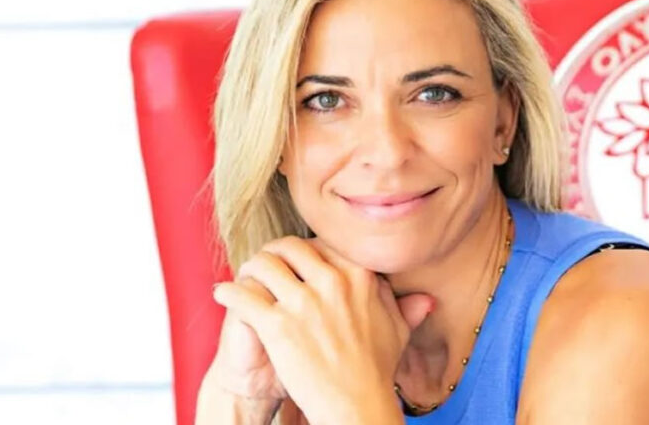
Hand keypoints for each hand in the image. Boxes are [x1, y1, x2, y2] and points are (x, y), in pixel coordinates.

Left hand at [212, 237, 434, 424]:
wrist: (356, 405)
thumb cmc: (376, 370)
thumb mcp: (397, 331)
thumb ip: (404, 307)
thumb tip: (424, 299)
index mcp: (359, 275)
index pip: (322, 243)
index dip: (304, 249)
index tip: (295, 258)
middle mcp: (332, 281)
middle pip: (289, 247)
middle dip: (272, 252)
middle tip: (264, 263)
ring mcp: (303, 302)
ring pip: (262, 264)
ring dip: (248, 268)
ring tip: (243, 277)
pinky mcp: (278, 325)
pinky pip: (242, 296)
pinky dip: (227, 292)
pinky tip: (223, 295)